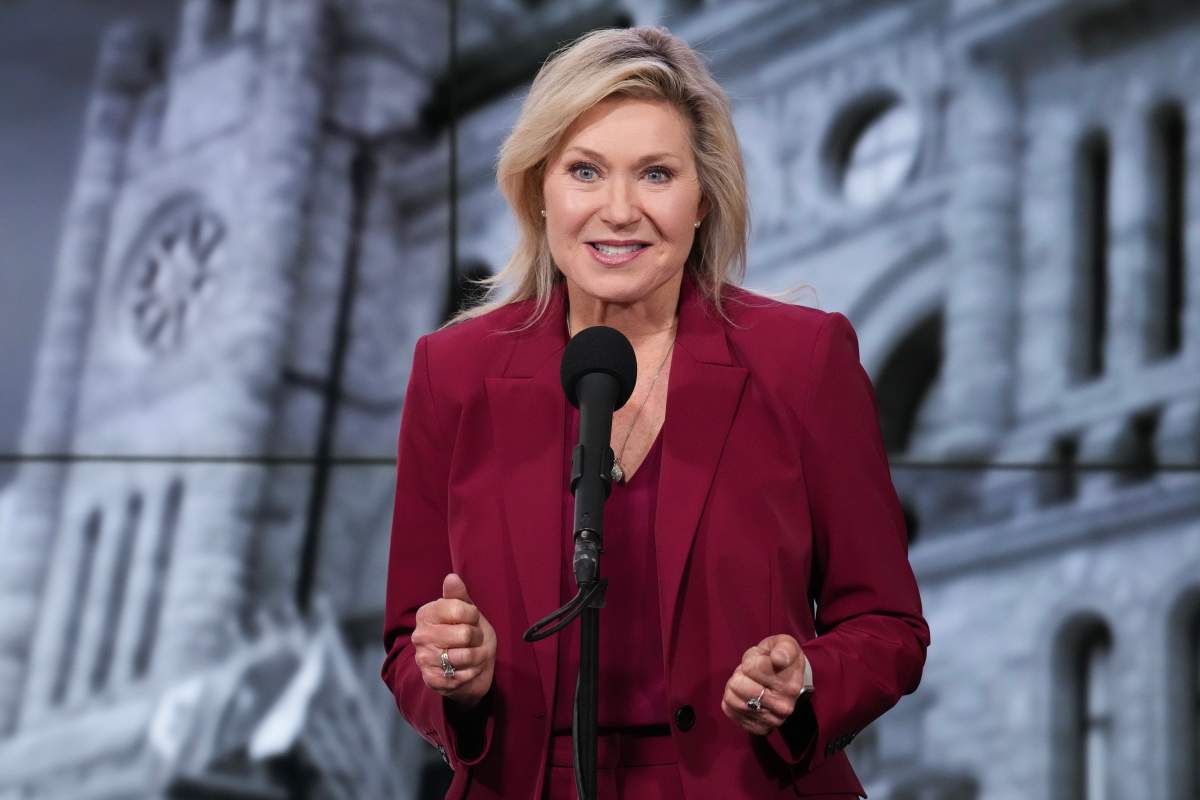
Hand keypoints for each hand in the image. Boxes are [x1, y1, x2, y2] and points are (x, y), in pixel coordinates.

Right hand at [412, 573, 496, 707]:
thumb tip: (452, 577)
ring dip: (478, 657)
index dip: (473, 615)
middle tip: (473, 640)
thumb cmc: (468, 636)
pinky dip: (472, 673)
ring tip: (473, 655)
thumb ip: (459, 595)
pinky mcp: (432, 680)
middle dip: (477, 638)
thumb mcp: (467, 612)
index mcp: (426, 614)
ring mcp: (424, 659)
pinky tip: (468, 670)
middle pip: (464, 634)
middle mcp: (420, 636)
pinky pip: (462, 676)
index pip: (459, 608)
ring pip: (465, 656)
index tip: (471, 620)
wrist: (467, 668)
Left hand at [721, 634, 808, 735]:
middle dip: (741, 674)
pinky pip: (730, 711)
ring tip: (748, 683)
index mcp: (790, 685)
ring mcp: (772, 721)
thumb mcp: (785, 645)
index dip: (752, 659)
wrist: (789, 683)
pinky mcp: (759, 729)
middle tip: (752, 673)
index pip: (751, 667)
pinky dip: (732, 700)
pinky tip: (745, 696)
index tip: (765, 660)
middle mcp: (783, 707)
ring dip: (734, 687)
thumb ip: (783, 648)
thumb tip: (778, 658)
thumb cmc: (782, 659)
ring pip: (731, 699)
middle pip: (737, 685)